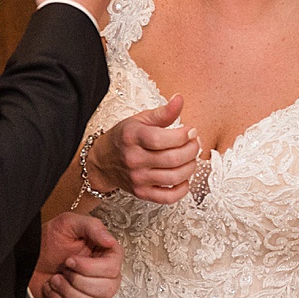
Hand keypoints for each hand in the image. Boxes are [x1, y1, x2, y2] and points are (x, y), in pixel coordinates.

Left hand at [33, 212, 122, 297]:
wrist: (30, 260)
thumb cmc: (48, 242)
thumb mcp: (69, 224)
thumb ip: (92, 226)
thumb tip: (110, 240)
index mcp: (108, 256)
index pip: (112, 269)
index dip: (89, 267)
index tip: (70, 260)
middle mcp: (107, 277)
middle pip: (107, 289)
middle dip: (78, 280)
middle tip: (63, 269)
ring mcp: (96, 296)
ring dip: (68, 292)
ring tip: (56, 279)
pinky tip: (53, 290)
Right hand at [87, 95, 202, 204]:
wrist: (103, 162)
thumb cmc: (124, 138)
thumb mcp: (140, 120)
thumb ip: (163, 112)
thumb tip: (180, 99)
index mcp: (132, 137)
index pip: (162, 139)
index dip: (183, 136)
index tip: (191, 131)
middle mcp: (134, 159)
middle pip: (173, 159)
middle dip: (192, 150)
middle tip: (195, 143)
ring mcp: (138, 178)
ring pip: (174, 177)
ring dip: (191, 167)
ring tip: (191, 158)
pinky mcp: (142, 193)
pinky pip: (168, 197)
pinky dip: (182, 190)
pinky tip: (184, 178)